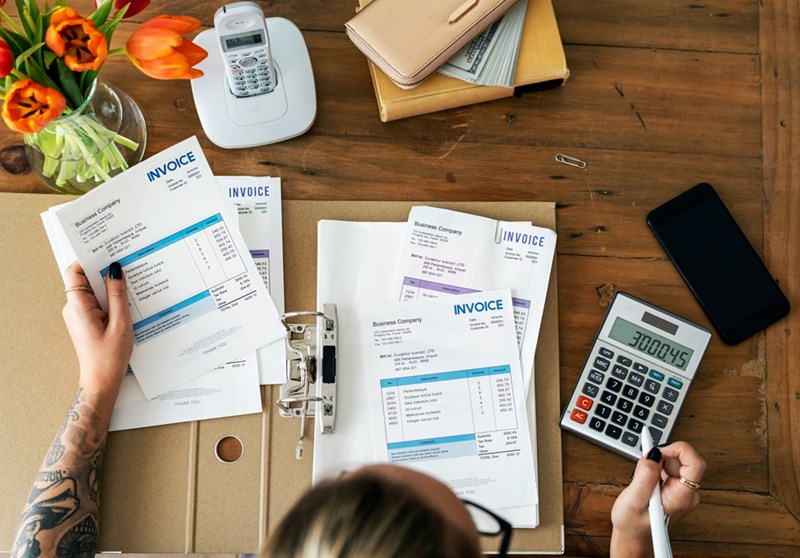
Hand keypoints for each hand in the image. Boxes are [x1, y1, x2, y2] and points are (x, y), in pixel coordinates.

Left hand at [62, 261, 132, 400]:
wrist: (102, 380)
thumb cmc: (110, 356)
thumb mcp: (120, 323)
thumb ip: (118, 295)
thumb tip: (115, 270)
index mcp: (78, 306)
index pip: (74, 272)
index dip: (88, 259)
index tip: (106, 252)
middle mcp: (74, 308)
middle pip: (85, 279)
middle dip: (104, 272)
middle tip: (125, 266)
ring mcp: (79, 314)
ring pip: (93, 291)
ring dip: (110, 287)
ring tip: (130, 287)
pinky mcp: (86, 320)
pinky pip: (96, 302)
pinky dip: (110, 299)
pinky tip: (126, 303)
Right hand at [610, 441, 705, 556]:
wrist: (634, 540)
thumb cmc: (633, 526)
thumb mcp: (633, 500)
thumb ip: (644, 476)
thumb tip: (654, 454)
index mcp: (681, 497)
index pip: (695, 464)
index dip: (678, 449)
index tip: (659, 449)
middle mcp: (686, 494)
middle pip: (681, 461)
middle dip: (660, 458)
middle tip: (642, 468)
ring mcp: (682, 492)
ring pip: (673, 463)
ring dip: (655, 465)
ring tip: (641, 482)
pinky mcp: (675, 490)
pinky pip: (668, 470)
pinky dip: (654, 470)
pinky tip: (645, 484)